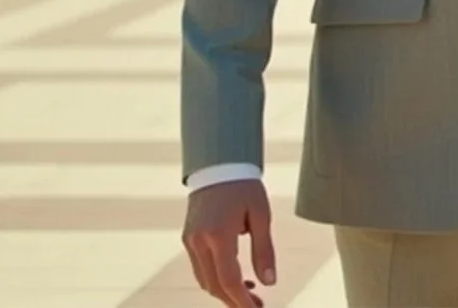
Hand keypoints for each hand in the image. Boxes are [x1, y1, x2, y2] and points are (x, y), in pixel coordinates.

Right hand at [182, 179, 275, 306]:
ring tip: (250, 295)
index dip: (242, 301)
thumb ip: (264, 250)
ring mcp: (190, 241)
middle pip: (214, 285)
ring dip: (225, 292)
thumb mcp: (261, 214)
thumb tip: (270, 282)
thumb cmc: (244, 186)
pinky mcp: (187, 239)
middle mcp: (200, 241)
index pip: (229, 279)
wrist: (218, 164)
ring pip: (205, 280)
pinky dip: (216, 279)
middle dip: (235, 301)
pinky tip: (235, 278)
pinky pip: (200, 269)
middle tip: (257, 306)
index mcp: (219, 234)